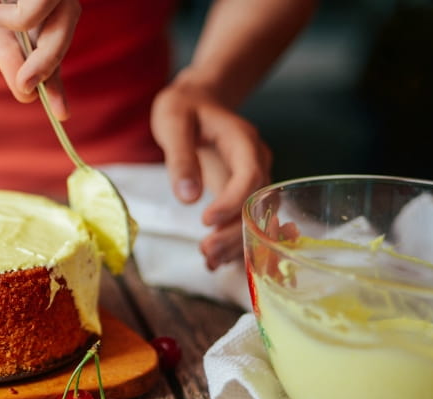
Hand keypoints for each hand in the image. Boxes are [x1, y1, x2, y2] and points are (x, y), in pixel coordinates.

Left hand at [150, 78, 271, 270]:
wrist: (197, 102)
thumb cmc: (184, 109)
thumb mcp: (173, 122)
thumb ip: (180, 157)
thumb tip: (188, 196)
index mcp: (244, 142)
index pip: (251, 176)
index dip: (233, 202)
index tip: (206, 220)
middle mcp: (256, 162)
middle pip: (259, 203)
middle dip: (235, 232)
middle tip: (206, 252)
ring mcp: (253, 179)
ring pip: (257, 218)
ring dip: (237, 243)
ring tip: (208, 262)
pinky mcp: (242, 193)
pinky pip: (246, 221)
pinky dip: (234, 243)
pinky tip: (214, 262)